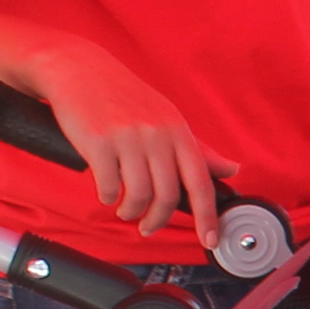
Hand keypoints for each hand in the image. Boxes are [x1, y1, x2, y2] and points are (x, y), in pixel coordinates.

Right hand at [5, 37, 225, 238]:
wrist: (78, 69)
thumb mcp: (166, 117)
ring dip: (130, 211)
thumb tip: (231, 169)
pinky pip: (109, 187)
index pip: (201, 182)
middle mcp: (157, 135)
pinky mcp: (97, 143)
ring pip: (138, 195)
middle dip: (157, 220)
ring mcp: (127, 139)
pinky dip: (108, 197)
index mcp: (178, 131)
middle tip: (147, 227)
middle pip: (167, 196)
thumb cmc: (123, 96)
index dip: (207, 217)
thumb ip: (198, 148)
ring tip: (125, 208)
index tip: (211, 240)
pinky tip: (106, 191)